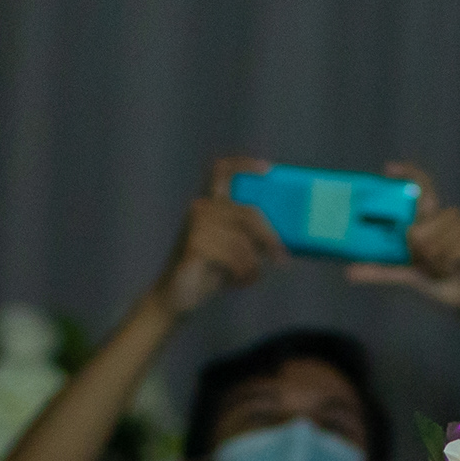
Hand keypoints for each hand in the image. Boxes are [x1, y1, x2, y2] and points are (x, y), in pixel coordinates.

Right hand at [155, 158, 284, 317]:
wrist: (177, 295)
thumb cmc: (208, 270)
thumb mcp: (233, 250)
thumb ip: (250, 237)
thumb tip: (281, 237)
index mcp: (210, 205)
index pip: (222, 171)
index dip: (245, 165)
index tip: (267, 169)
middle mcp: (201, 209)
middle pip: (248, 213)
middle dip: (270, 237)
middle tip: (282, 257)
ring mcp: (195, 226)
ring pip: (243, 241)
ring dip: (253, 265)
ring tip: (250, 277)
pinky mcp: (194, 245)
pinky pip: (233, 256)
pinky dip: (242, 273)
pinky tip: (239, 282)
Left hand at [344, 164, 459, 318]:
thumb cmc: (446, 285)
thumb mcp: (409, 277)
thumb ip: (382, 272)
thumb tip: (348, 273)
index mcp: (432, 221)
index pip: (423, 187)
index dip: (408, 173)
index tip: (388, 168)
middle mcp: (448, 219)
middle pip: (419, 228)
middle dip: (419, 255)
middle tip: (431, 266)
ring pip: (434, 241)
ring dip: (435, 263)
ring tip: (446, 270)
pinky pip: (451, 250)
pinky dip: (448, 266)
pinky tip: (458, 269)